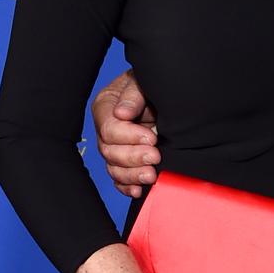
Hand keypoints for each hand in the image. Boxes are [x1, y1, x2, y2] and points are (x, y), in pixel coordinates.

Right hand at [93, 70, 157, 197]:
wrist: (167, 97)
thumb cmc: (152, 85)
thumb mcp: (142, 82)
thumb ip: (133, 96)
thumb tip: (122, 114)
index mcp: (106, 108)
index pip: (109, 129)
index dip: (129, 136)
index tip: (152, 138)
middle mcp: (106, 130)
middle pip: (109, 151)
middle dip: (133, 157)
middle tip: (155, 156)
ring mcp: (115, 148)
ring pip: (114, 168)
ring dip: (132, 175)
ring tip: (151, 175)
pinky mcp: (125, 163)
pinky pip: (120, 180)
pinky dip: (128, 187)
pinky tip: (139, 190)